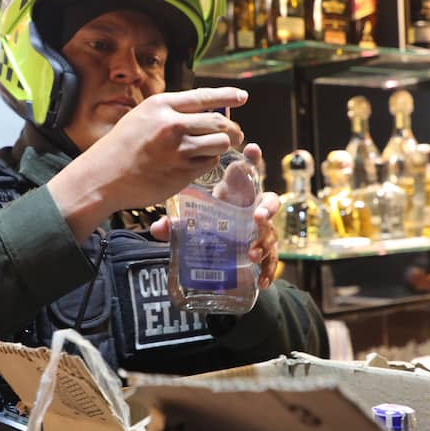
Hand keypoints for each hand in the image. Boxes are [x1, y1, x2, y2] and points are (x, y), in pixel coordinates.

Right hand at [49, 87, 247, 241]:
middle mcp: (172, 125)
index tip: (242, 96)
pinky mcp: (182, 173)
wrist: (104, 177)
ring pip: (219, 144)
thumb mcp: (141, 117)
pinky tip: (195, 163)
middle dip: (232, 129)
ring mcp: (178, 150)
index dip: (227, 96)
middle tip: (234, 134)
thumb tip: (205, 110)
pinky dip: (208, 162)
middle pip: (219, 122)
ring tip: (214, 149)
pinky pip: (208, 164)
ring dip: (221, 147)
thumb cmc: (121, 147)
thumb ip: (171, 112)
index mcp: (161, 106)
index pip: (204, 96)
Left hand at [150, 142, 280, 288]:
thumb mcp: (193, 220)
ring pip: (271, 234)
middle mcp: (253, 210)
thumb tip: (158, 228)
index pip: (249, 173)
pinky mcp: (262, 251)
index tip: (252, 149)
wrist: (220, 246)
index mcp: (238, 194)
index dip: (253, 160)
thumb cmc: (210, 222)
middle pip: (269, 203)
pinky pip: (270, 261)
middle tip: (257, 215)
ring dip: (264, 243)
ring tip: (251, 253)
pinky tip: (262, 282)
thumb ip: (176, 223)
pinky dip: (268, 271)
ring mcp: (260, 231)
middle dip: (267, 207)